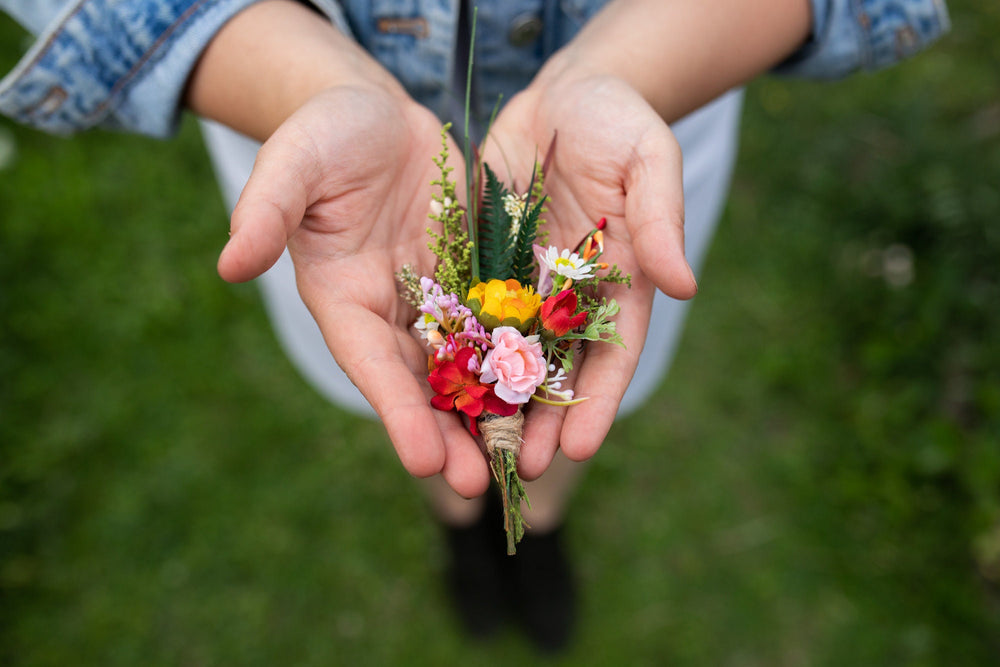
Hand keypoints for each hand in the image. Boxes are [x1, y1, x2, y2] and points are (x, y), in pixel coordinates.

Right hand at [218, 86, 492, 497]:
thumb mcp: (295, 162)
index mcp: (343, 296)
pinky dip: (521, 360)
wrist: (377, 115)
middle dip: (448, 433)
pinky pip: (503, 323)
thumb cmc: (326, 134)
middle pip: (421, 381)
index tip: (423, 460)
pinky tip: (550, 393)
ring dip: (490, 413)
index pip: (370, 362)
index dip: (396, 410)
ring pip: (466, 365)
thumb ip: (266, 210)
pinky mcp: (476, 277)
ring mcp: (437, 296)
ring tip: (521, 463)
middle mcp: (391, 310)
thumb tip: (229, 265)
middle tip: (479, 485)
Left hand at [483, 70, 696, 478]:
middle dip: (539, 420)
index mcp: (620, 282)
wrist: (564, 94)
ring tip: (472, 451)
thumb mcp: (649, 160)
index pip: (612, 355)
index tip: (578, 450)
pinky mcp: (482, 264)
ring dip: (493, 403)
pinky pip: (466, 313)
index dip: (597, 404)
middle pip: (556, 370)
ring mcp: (525, 284)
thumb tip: (686, 286)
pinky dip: (455, 352)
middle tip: (517, 470)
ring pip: (506, 354)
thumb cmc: (619, 122)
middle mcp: (571, 295)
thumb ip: (660, 219)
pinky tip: (435, 387)